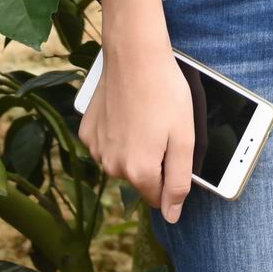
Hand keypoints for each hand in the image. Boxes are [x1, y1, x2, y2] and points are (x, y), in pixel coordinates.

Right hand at [85, 43, 195, 223]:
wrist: (134, 56)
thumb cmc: (164, 92)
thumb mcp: (185, 138)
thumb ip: (178, 182)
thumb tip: (171, 216)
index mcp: (139, 171)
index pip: (158, 198)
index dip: (170, 177)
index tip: (173, 150)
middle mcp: (112, 166)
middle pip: (139, 179)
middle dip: (152, 161)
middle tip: (161, 128)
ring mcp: (97, 149)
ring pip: (121, 161)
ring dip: (133, 147)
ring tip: (144, 116)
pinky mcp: (87, 131)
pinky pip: (106, 144)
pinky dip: (117, 133)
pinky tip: (127, 111)